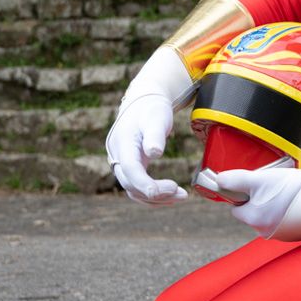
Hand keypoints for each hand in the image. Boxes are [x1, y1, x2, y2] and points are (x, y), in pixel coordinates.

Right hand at [105, 47, 191, 204]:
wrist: (143, 103)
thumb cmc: (152, 109)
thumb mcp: (156, 118)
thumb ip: (155, 136)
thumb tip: (154, 154)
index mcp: (122, 145)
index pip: (130, 171)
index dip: (148, 185)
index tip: (172, 188)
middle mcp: (117, 157)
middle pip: (131, 185)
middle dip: (156, 194)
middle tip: (182, 194)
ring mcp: (121, 163)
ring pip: (133, 189)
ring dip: (156, 197)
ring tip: (181, 196)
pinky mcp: (129, 166)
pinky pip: (137, 186)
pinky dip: (152, 193)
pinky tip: (170, 194)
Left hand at [210, 166, 300, 239]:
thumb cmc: (294, 189)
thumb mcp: (261, 178)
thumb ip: (237, 179)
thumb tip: (218, 180)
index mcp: (254, 219)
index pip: (236, 208)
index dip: (243, 194)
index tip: (255, 184)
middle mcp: (266, 232)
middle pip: (255, 213)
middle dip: (262, 199)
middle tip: (276, 185)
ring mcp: (284, 235)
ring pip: (272, 217)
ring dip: (277, 205)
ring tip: (292, 192)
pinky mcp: (299, 234)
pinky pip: (288, 221)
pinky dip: (292, 211)